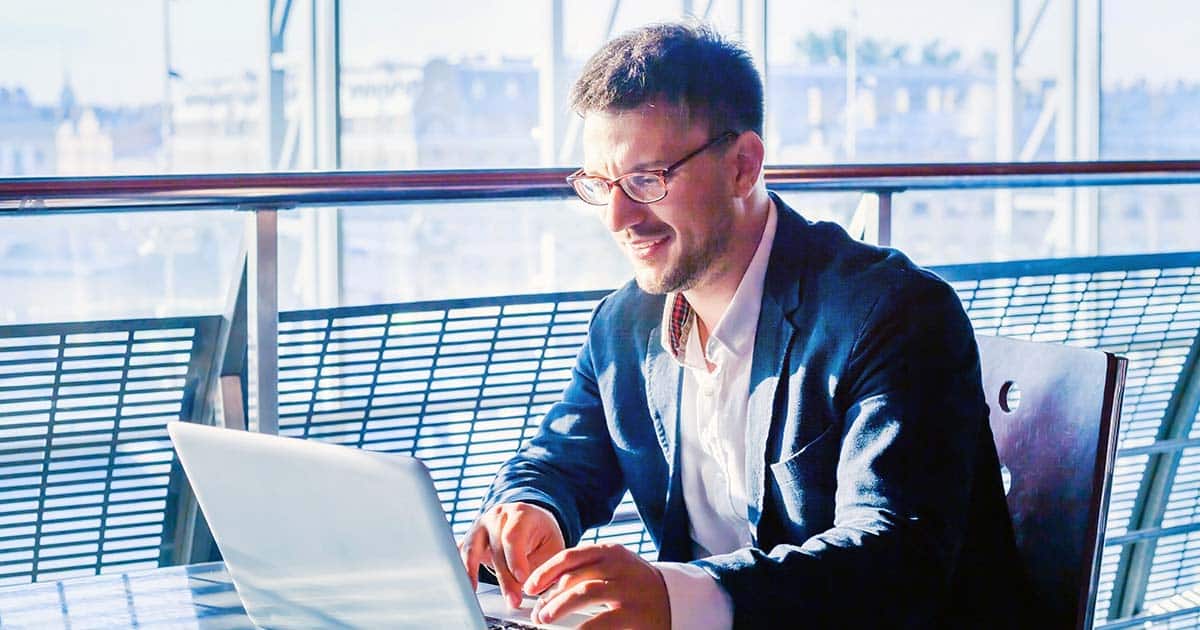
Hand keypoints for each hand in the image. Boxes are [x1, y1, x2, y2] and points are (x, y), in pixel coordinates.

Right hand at [458, 502, 564, 607]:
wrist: (528, 520)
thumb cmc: (541, 534)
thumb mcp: (552, 545)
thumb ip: (545, 565)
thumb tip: (532, 589)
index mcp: (520, 514)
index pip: (513, 535)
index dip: (515, 558)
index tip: (522, 579)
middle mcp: (497, 517)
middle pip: (495, 548)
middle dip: (504, 578)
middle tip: (513, 601)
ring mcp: (480, 526)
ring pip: (472, 550)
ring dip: (475, 575)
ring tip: (476, 595)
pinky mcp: (469, 538)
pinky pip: (460, 553)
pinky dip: (461, 569)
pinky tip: (464, 586)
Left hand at [524, 543, 669, 629]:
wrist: (675, 600)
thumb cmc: (637, 585)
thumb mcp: (616, 567)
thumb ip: (587, 569)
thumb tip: (547, 588)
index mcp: (611, 552)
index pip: (570, 556)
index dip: (545, 571)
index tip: (530, 586)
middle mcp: (619, 568)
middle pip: (573, 577)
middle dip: (549, 596)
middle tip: (537, 612)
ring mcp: (627, 591)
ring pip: (583, 593)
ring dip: (558, 607)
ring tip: (545, 619)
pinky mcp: (633, 615)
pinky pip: (599, 623)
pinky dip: (579, 629)